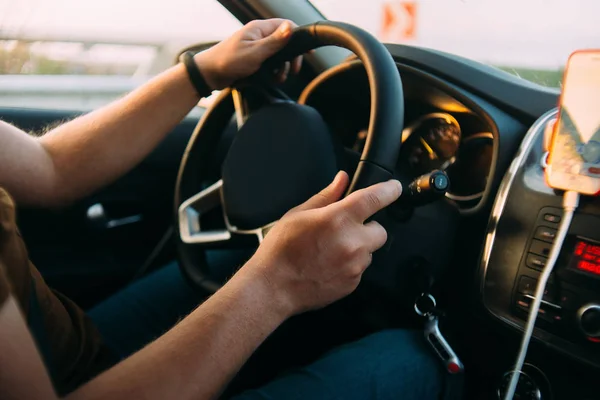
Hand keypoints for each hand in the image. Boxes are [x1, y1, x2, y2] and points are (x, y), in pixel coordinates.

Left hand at [193, 19, 301, 89]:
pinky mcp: (253, 59)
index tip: (307, 52)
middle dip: (291, 58)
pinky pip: (270, 64)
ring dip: (282, 68)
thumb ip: (275, 41)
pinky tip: (271, 79)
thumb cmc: (229, 61)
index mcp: (260, 28)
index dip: (298, 37)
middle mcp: (259, 36)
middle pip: (285, 43)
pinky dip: (273, 72)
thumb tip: (291, 27)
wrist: (209, 74)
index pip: (286, 26)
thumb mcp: (255, 52)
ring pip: (278, 55)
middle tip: (293, 71)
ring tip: (277, 78)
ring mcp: (256, 48)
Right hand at [243, 171, 401, 316]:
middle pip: (380, 230)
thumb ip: (326, 196)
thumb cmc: (280, 251)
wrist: (273, 288)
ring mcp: (355, 265)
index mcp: (338, 219)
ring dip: (358, 249)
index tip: (394, 188)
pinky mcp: (353, 284)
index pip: (375, 198)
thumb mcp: (298, 214)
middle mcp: (352, 242)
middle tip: (345, 230)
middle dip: (367, 228)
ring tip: (330, 251)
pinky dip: (350, 266)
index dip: (389, 190)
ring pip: (369, 252)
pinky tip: (328, 265)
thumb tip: (342, 181)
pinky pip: (360, 269)